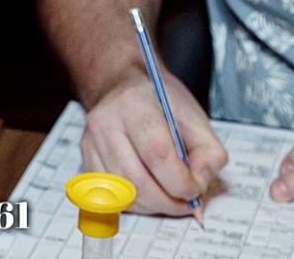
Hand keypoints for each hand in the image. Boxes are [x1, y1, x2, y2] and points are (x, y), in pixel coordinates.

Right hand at [80, 70, 228, 215]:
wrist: (124, 86)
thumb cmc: (159, 102)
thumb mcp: (194, 116)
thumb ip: (208, 152)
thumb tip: (200, 184)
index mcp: (135, 103)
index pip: (157, 153)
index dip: (180, 181)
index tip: (195, 189)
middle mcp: (106, 121)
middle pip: (138, 181)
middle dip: (169, 202)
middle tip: (187, 202)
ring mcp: (91, 141)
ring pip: (123, 194)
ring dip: (153, 206)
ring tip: (170, 197)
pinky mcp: (85, 159)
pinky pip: (110, 197)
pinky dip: (135, 203)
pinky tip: (150, 193)